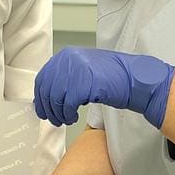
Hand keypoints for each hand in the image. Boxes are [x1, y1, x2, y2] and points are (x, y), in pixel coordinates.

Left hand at [34, 47, 174, 128]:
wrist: (133, 79)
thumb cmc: (110, 77)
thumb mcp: (82, 71)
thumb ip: (64, 78)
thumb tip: (44, 96)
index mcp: (66, 55)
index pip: (43, 78)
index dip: (41, 98)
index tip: (44, 110)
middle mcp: (68, 60)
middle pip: (46, 90)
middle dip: (49, 109)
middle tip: (55, 120)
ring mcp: (76, 70)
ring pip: (55, 98)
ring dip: (59, 114)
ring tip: (67, 119)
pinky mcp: (85, 83)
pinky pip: (67, 104)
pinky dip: (68, 114)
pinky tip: (74, 118)